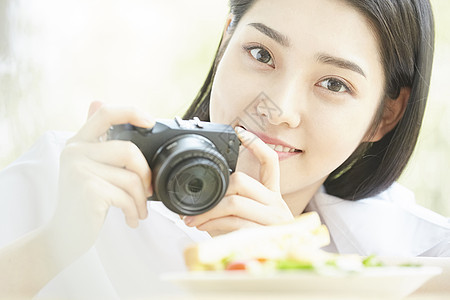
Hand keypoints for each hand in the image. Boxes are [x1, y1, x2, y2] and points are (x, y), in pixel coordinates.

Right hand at [50, 102, 154, 253]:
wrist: (64, 235)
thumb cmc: (82, 202)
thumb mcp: (86, 166)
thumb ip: (96, 140)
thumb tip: (97, 100)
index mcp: (78, 143)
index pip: (105, 114)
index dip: (131, 112)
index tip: (150, 122)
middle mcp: (75, 152)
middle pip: (128, 150)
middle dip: (145, 174)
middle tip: (147, 191)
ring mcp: (79, 170)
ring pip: (131, 178)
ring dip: (141, 200)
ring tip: (138, 210)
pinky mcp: (88, 190)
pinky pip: (126, 196)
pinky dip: (134, 211)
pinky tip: (130, 219)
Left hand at [183, 127, 293, 235]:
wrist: (280, 263)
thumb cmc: (260, 238)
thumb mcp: (253, 216)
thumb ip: (236, 203)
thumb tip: (202, 200)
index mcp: (273, 194)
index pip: (271, 163)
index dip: (257, 145)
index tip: (240, 132)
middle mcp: (276, 203)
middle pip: (242, 182)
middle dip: (214, 192)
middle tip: (196, 204)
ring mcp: (272, 219)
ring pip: (235, 204)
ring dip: (208, 212)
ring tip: (192, 220)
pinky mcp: (263, 234)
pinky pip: (235, 224)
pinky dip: (214, 225)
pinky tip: (204, 228)